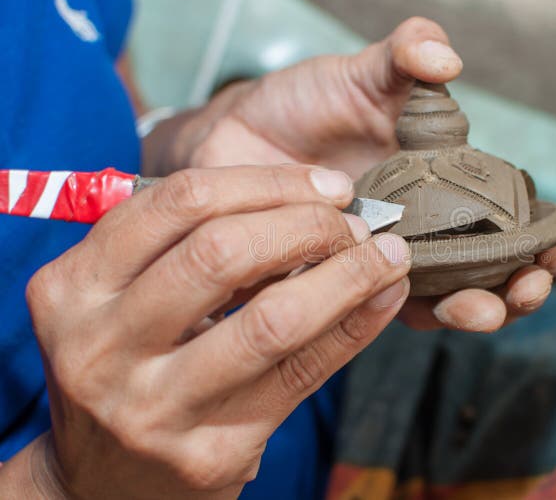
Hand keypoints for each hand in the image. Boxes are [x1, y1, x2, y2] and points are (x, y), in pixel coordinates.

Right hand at [21, 165, 409, 498]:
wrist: (103, 482)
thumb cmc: (128, 367)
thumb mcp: (124, 298)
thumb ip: (188, 245)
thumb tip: (310, 197)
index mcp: (72, 286)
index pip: (181, 202)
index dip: (268, 182)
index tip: (325, 185)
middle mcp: (100, 345)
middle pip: (223, 252)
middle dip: (308, 225)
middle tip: (354, 223)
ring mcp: (153, 406)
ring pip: (272, 318)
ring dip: (347, 276)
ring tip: (386, 255)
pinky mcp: (209, 452)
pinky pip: (302, 373)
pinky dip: (357, 325)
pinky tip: (384, 297)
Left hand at [151, 16, 555, 332]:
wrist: (236, 132)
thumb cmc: (306, 101)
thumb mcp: (360, 71)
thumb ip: (403, 56)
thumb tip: (446, 59)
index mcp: (443, 183)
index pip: (508, 219)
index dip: (540, 239)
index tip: (553, 247)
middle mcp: (420, 228)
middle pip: (485, 273)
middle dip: (513, 290)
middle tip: (522, 291)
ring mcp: (380, 257)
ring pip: (436, 300)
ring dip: (465, 311)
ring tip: (474, 308)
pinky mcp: (335, 278)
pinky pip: (369, 306)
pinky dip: (390, 307)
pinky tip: (397, 297)